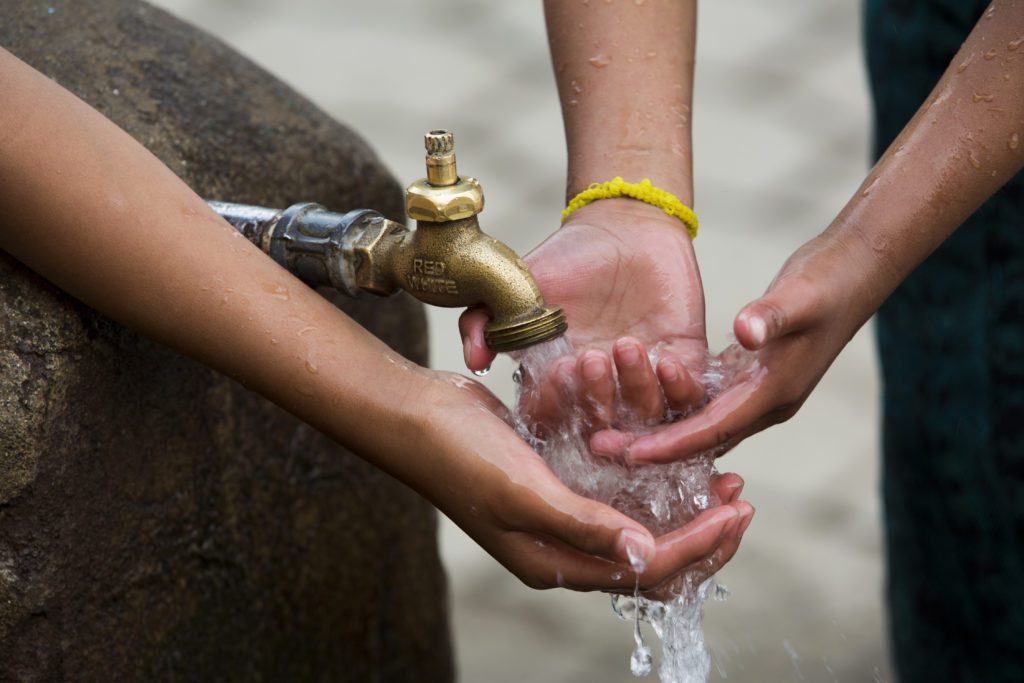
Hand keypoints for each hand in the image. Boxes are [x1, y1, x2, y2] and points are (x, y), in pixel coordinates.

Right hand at [413, 368, 752, 591]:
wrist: (416, 416)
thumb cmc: (459, 454)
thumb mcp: (523, 490)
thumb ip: (585, 526)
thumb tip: (647, 558)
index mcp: (553, 563)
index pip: (646, 572)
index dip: (698, 545)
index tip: (736, 510)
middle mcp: (561, 548)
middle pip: (651, 559)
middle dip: (702, 533)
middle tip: (739, 498)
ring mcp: (558, 518)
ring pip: (638, 525)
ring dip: (682, 506)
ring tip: (719, 477)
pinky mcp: (556, 486)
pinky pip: (616, 495)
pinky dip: (649, 481)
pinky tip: (671, 456)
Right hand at [460, 199, 708, 438]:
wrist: (626, 228)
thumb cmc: (570, 258)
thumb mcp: (517, 284)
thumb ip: (484, 318)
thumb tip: (474, 360)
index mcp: (560, 382)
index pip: (553, 420)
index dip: (554, 405)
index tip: (556, 369)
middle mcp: (602, 392)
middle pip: (600, 429)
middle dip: (595, 400)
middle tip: (590, 358)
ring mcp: (644, 382)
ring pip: (645, 419)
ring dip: (636, 390)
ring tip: (625, 345)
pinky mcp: (685, 364)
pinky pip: (690, 398)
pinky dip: (679, 389)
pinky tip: (665, 360)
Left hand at [616, 232, 876, 462]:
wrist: (854, 273)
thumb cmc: (827, 283)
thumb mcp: (799, 296)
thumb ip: (771, 315)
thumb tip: (745, 331)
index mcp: (774, 392)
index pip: (713, 429)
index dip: (670, 444)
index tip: (628, 452)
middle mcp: (765, 403)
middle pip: (701, 438)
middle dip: (652, 447)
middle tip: (599, 449)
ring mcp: (758, 392)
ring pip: (701, 425)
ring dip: (658, 430)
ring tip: (607, 431)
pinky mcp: (749, 377)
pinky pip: (706, 403)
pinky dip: (673, 407)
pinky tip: (635, 403)